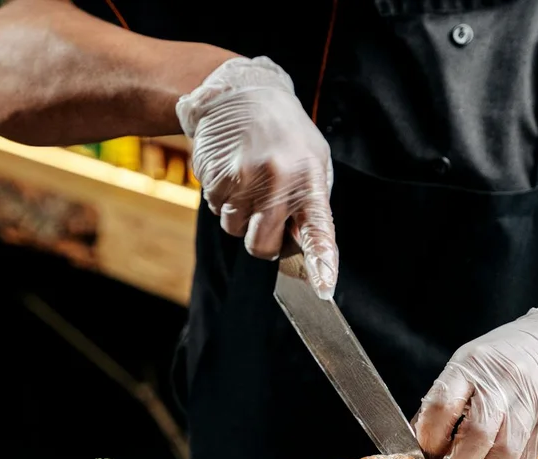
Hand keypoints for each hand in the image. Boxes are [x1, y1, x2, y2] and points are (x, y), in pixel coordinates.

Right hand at [176, 56, 337, 298]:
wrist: (241, 91)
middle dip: (260, 241)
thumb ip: (310, 204)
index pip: (319, 229)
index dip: (321, 262)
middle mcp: (279, 180)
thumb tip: (303, 250)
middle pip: (261, 245)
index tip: (323, 287)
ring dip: (238, 215)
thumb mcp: (312, 160)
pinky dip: (221, 198)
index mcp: (310, 178)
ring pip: (234, 229)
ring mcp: (244, 178)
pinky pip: (214, 209)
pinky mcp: (215, 175)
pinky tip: (231, 172)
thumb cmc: (284, 134)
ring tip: (248, 180)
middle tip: (264, 218)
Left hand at [413, 308, 537, 458]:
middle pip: (477, 434)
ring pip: (504, 454)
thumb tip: (419, 443)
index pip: (445, 403)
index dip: (431, 436)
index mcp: (473, 364)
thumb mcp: (473, 362)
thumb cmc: (511, 355)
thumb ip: (448, 398)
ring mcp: (530, 404)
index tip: (425, 456)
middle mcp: (502, 383)